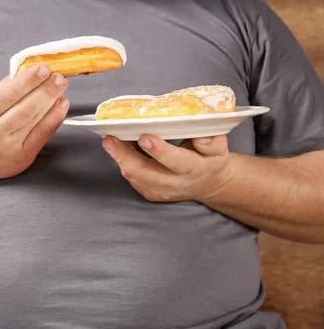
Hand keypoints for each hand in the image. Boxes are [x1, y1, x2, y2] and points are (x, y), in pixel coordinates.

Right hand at [0, 64, 68, 183]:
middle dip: (45, 90)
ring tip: (61, 85)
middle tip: (58, 76)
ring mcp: (10, 146)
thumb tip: (26, 70)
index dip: (27, 81)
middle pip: (25, 108)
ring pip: (34, 119)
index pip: (7, 95)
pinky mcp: (23, 157)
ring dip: (51, 100)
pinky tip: (62, 105)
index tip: (43, 69)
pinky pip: (42, 135)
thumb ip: (3, 90)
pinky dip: (54, 118)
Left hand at [102, 134, 232, 201]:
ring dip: (119, 158)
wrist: (207, 184)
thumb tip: (199, 135)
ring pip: (134, 176)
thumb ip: (212, 142)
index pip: (176, 162)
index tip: (144, 137)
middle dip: (124, 156)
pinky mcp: (149, 193)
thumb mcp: (219, 149)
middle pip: (145, 173)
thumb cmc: (210, 160)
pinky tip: (117, 146)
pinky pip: (132, 177)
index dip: (159, 151)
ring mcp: (160, 191)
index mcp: (194, 169)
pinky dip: (122, 161)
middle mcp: (175, 183)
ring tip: (109, 140)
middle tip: (109, 140)